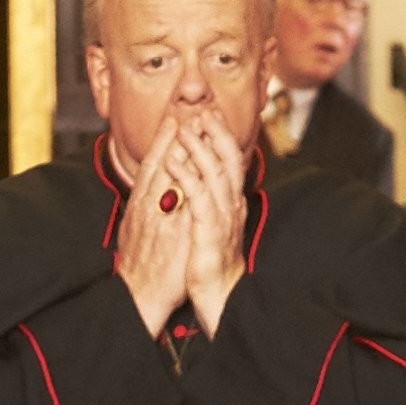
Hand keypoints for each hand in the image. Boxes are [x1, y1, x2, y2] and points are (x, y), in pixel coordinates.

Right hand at [114, 135, 198, 334]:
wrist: (139, 297)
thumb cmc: (141, 266)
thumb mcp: (139, 229)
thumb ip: (150, 207)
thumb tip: (160, 189)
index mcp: (139, 206)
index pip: (152, 165)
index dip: (163, 140)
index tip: (174, 118)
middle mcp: (147, 209)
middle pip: (160, 164)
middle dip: (173, 137)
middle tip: (185, 111)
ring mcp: (160, 221)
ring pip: (169, 179)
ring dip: (180, 152)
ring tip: (192, 128)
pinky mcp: (173, 236)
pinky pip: (183, 205)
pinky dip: (189, 184)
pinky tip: (198, 169)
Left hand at [170, 116, 250, 329]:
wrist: (217, 295)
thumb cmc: (208, 261)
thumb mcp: (211, 224)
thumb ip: (209, 200)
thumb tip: (200, 179)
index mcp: (230, 203)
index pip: (230, 161)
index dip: (221, 136)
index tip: (209, 114)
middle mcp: (231, 206)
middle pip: (228, 159)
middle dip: (216, 132)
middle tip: (203, 109)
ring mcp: (222, 218)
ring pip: (213, 172)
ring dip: (199, 146)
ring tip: (187, 125)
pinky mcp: (208, 231)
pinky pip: (197, 196)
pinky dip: (186, 174)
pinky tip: (174, 159)